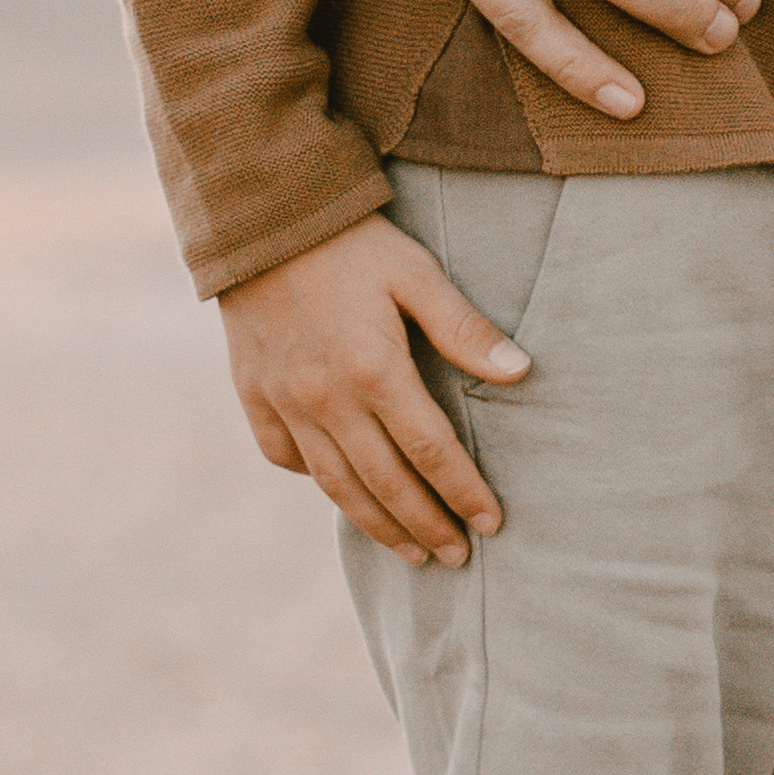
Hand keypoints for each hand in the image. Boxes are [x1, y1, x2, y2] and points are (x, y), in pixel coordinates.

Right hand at [218, 214, 528, 567]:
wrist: (261, 216)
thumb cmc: (353, 242)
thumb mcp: (417, 274)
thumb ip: (465, 329)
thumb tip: (521, 373)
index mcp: (373, 370)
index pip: (431, 451)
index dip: (463, 492)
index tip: (491, 524)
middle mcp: (325, 398)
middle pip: (385, 483)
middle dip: (425, 526)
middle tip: (457, 558)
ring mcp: (283, 401)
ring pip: (335, 484)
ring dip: (376, 524)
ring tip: (410, 553)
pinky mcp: (252, 394)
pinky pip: (283, 456)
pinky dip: (315, 481)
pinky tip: (343, 493)